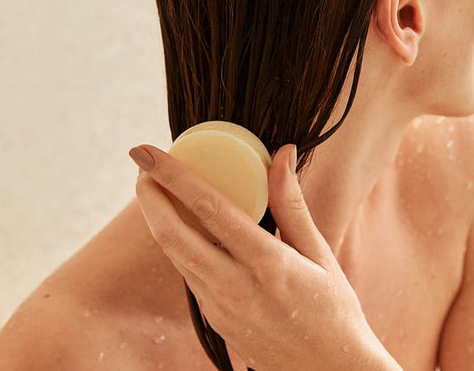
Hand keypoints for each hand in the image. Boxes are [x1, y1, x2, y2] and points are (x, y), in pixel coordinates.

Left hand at [130, 142, 399, 370]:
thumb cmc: (334, 312)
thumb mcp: (320, 254)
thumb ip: (292, 204)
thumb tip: (282, 153)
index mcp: (268, 265)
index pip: (210, 210)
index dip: (175, 177)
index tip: (149, 152)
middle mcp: (236, 288)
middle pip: (174, 235)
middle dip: (150, 196)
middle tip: (140, 163)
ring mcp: (220, 309)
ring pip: (175, 255)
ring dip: (157, 217)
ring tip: (152, 187)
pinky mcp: (215, 320)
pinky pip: (188, 272)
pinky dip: (176, 241)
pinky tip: (179, 223)